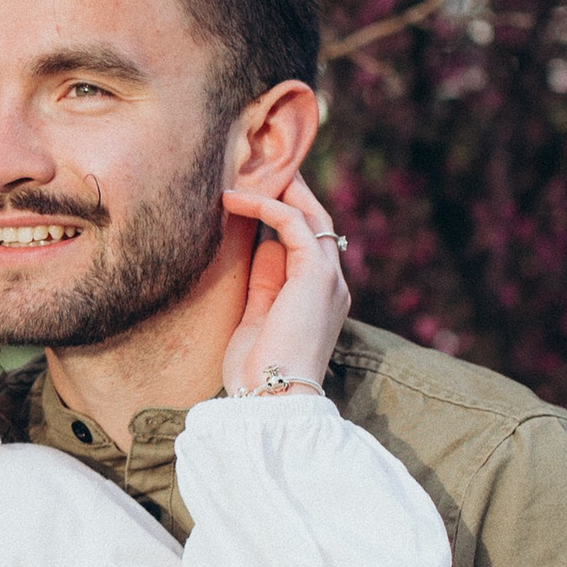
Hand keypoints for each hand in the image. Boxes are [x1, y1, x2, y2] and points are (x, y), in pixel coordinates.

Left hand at [218, 169, 348, 398]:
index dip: (288, 216)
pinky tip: (234, 200)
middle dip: (292, 193)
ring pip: (310, 217)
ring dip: (279, 191)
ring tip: (247, 173)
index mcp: (319, 299)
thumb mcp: (257, 318)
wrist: (269, 397)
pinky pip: (293, 224)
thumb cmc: (256, 370)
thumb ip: (264, 283)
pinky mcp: (316, 276)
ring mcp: (328, 280)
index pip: (309, 245)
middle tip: (264, 169)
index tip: (260, 194)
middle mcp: (332, 286)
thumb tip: (263, 246)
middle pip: (317, 223)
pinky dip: (265, 206)